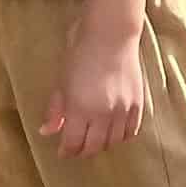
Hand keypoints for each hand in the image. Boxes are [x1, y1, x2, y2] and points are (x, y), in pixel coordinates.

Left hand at [41, 21, 145, 158]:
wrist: (111, 34)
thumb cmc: (80, 53)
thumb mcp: (61, 81)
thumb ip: (55, 109)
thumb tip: (47, 131)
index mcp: (79, 109)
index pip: (73, 143)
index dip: (67, 151)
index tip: (63, 152)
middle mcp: (102, 114)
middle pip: (93, 147)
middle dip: (83, 151)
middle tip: (77, 148)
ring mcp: (122, 110)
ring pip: (113, 142)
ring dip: (102, 144)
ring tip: (95, 140)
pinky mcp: (138, 104)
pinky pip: (131, 131)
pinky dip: (122, 136)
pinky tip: (114, 132)